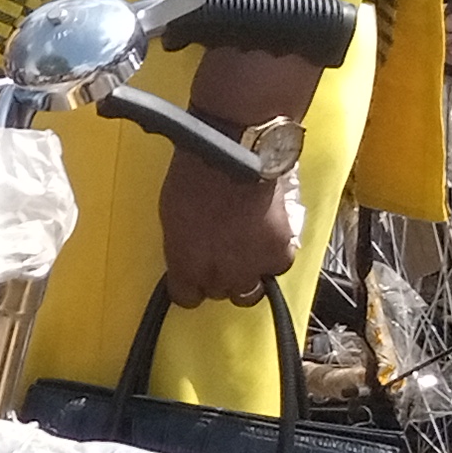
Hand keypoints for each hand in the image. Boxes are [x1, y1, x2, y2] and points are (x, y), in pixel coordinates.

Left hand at [158, 142, 303, 306]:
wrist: (237, 155)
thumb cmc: (198, 174)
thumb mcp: (172, 215)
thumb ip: (182, 245)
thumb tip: (189, 251)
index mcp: (184, 266)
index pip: (185, 297)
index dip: (191, 284)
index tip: (194, 275)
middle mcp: (217, 276)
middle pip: (219, 293)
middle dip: (220, 276)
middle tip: (223, 253)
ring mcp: (250, 269)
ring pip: (251, 291)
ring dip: (249, 274)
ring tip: (248, 251)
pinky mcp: (279, 255)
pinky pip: (279, 267)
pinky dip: (276, 256)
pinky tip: (270, 239)